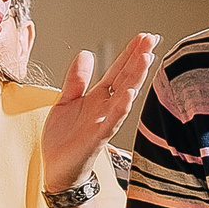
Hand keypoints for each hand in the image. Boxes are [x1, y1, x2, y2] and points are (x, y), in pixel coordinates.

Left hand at [42, 33, 159, 192]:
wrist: (56, 170)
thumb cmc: (62, 140)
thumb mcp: (65, 101)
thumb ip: (76, 80)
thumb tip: (86, 53)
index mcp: (98, 98)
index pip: (118, 70)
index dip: (129, 53)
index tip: (144, 37)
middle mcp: (105, 108)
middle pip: (126, 78)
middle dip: (139, 58)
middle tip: (152, 39)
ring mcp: (104, 122)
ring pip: (123, 96)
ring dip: (135, 77)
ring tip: (146, 58)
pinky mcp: (97, 138)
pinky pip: (112, 121)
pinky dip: (120, 108)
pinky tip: (128, 94)